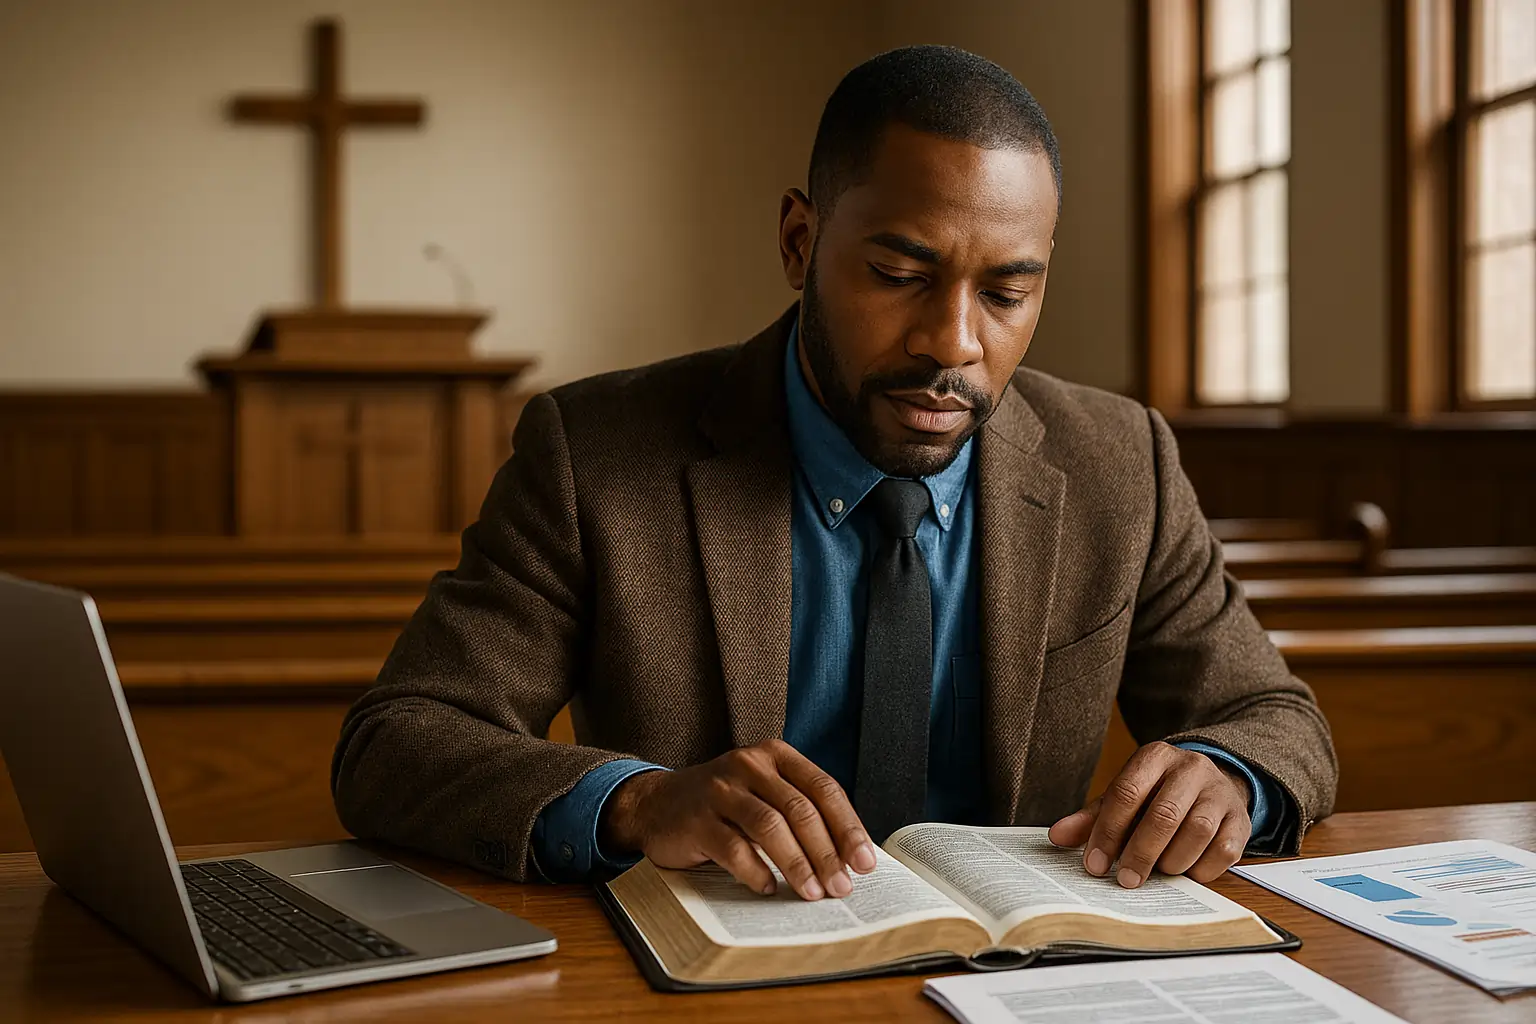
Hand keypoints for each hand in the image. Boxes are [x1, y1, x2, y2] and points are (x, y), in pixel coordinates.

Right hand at [598, 739, 877, 900]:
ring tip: (813, 893)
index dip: (847, 827)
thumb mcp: (763, 793)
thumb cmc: (724, 805)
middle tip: (842, 887)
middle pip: (799, 809)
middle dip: (827, 853)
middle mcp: (748, 765)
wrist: (656, 805)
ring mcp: (719, 790)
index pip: (823, 788)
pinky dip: (756, 872)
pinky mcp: (695, 819)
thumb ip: (799, 811)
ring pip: (769, 826)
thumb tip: (847, 859)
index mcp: (774, 755)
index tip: (865, 863)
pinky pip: (733, 848)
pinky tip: (768, 888)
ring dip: (797, 864)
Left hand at [1047, 741, 1250, 887]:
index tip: (1095, 865)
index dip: (1107, 832)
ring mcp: (1219, 792)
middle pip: (1164, 814)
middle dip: (1140, 853)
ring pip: (1198, 830)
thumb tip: (1057, 837)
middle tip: (1126, 880)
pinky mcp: (1241, 819)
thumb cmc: (1159, 795)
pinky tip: (1187, 873)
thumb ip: (1093, 817)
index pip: (1126, 793)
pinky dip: (1202, 868)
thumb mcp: (1125, 797)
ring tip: (1159, 872)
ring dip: (1173, 860)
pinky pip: (1225, 849)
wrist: (1213, 784)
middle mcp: (1190, 768)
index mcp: (1155, 757)